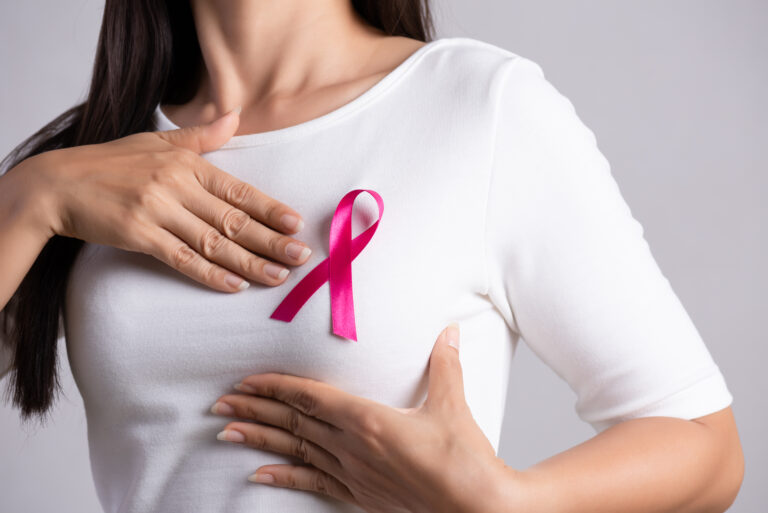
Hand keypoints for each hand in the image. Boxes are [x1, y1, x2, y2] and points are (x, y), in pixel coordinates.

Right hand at [34, 107, 312, 291]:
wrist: (58, 184)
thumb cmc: (110, 163)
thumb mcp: (157, 142)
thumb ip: (202, 136)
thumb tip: (235, 116)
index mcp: (187, 164)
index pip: (239, 190)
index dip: (270, 209)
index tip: (296, 225)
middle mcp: (177, 185)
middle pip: (234, 219)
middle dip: (271, 241)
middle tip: (301, 258)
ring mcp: (158, 210)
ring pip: (214, 242)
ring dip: (249, 263)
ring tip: (278, 277)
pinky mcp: (139, 234)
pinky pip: (182, 259)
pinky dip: (209, 274)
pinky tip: (234, 286)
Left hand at [210, 323, 524, 512]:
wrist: (476, 508)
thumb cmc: (464, 458)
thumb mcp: (452, 404)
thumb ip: (444, 363)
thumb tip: (448, 330)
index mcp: (368, 419)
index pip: (310, 397)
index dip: (275, 387)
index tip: (246, 381)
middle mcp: (352, 446)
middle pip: (293, 422)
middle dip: (254, 410)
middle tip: (220, 403)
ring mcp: (353, 473)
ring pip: (295, 450)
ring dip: (259, 438)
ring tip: (226, 431)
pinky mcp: (360, 495)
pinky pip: (313, 483)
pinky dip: (284, 477)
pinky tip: (258, 475)